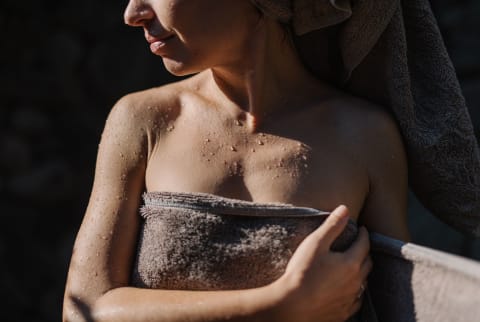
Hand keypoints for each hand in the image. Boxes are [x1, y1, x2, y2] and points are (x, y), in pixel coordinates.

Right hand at [273, 205, 371, 321]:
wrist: (291, 307)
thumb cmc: (302, 273)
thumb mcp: (315, 243)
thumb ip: (332, 225)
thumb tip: (345, 208)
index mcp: (351, 263)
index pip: (364, 243)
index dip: (363, 234)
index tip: (362, 228)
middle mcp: (356, 282)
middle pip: (367, 263)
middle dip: (365, 251)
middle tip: (360, 244)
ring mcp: (350, 299)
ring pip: (364, 282)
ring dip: (362, 272)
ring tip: (356, 265)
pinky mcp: (343, 313)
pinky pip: (356, 300)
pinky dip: (356, 291)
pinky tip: (349, 291)